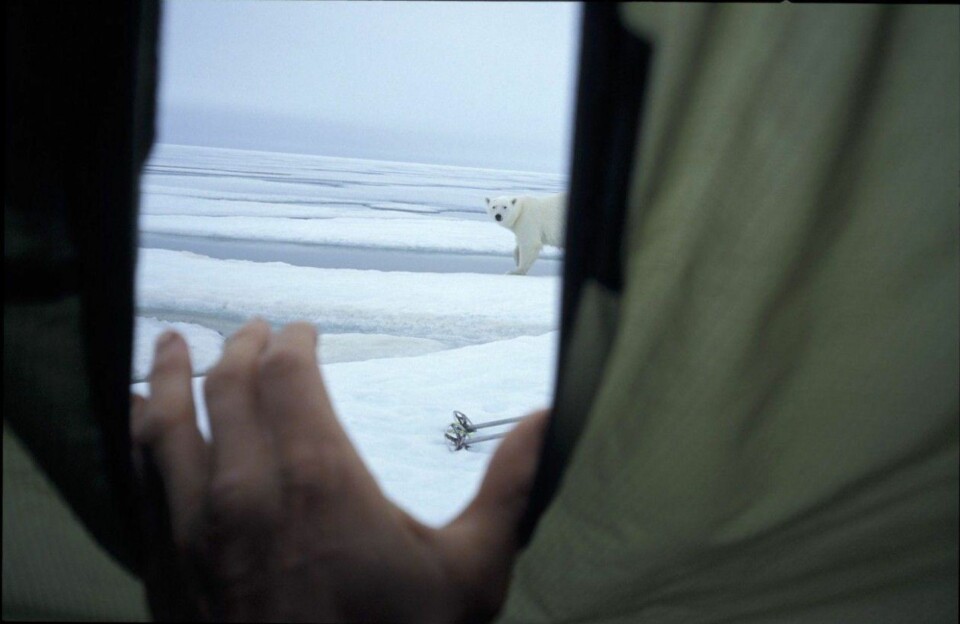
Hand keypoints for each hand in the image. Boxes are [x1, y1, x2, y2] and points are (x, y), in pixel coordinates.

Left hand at [131, 319, 548, 621]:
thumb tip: (547, 418)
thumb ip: (508, 487)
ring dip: (167, 375)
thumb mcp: (470, 574)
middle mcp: (244, 491)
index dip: (292, 342)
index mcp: (319, 478)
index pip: (288, 375)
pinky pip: (140, 481)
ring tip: (168, 344)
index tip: (301, 331)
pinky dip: (138, 439)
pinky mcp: (167, 568)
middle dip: (239, 348)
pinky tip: (140, 426)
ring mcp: (194, 531)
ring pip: (164, 425)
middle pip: (226, 387)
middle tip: (250, 330)